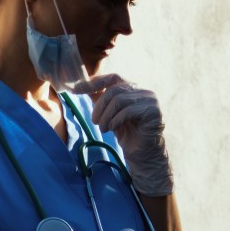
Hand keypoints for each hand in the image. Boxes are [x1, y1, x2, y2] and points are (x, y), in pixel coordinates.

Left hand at [75, 73, 173, 195]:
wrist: (141, 152)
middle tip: (95, 121)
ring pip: (119, 100)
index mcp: (132, 89)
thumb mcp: (108, 113)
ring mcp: (150, 100)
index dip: (93, 83)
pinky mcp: (153, 111)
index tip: (75, 90)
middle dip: (99, 107)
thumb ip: (99, 98)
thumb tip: (79, 86)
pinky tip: (112, 129)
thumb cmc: (125, 132)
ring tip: (103, 128)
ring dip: (106, 116)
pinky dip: (115, 120)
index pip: (112, 78)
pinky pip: (128, 111)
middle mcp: (143, 91)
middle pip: (114, 90)